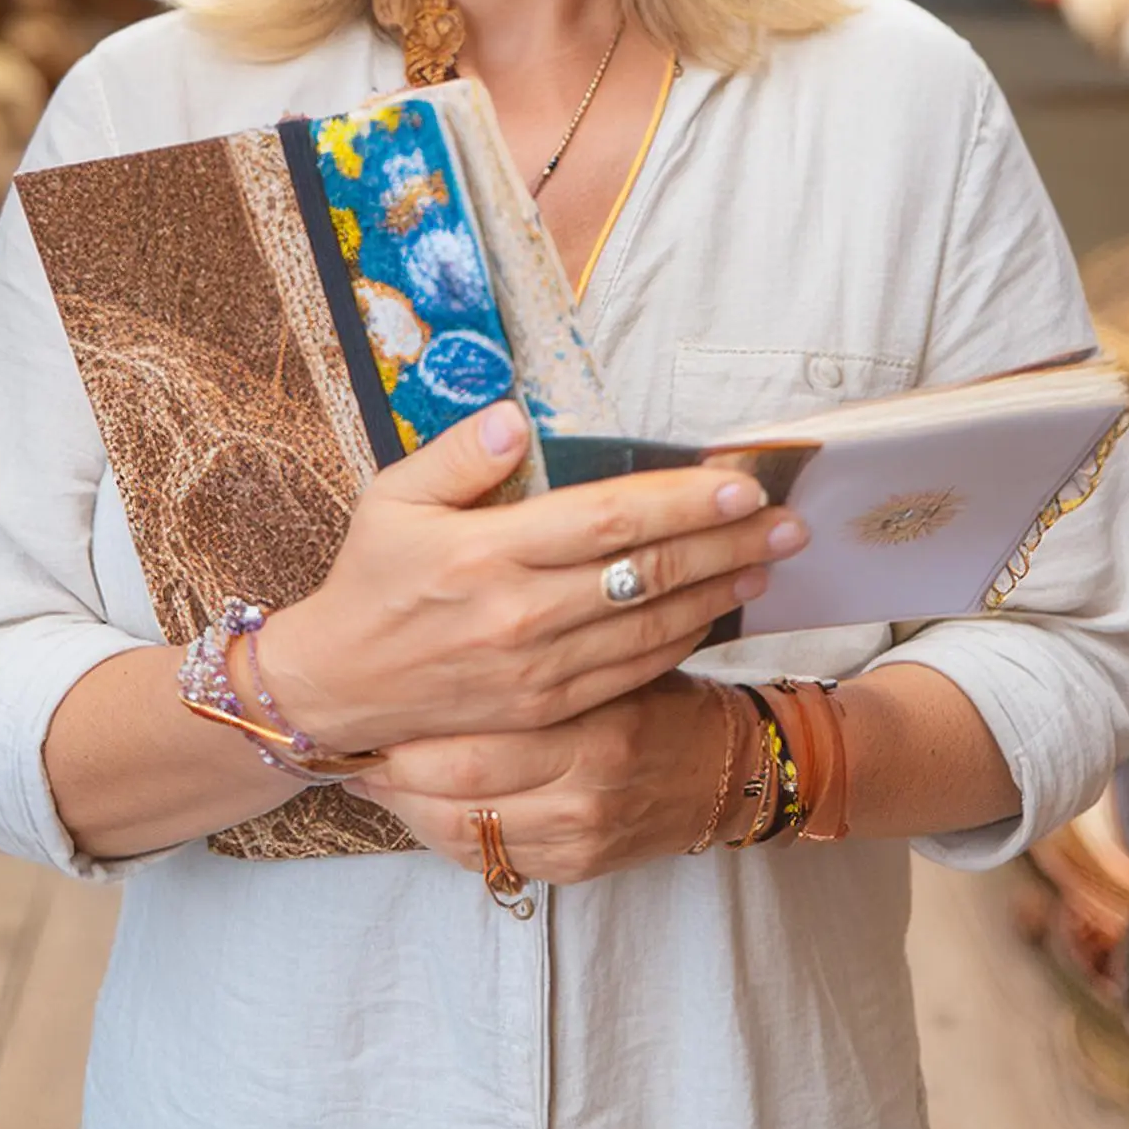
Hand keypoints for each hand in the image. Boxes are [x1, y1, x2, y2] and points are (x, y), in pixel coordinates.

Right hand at [258, 399, 806, 752]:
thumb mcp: (393, 497)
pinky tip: (719, 611)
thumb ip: (461, 455)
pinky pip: (633, 671)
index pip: (605, 521)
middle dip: (728, 543)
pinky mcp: (548, 708)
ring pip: (654, 627)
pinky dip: (685, 639)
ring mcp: (539, 670)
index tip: (739, 481)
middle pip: (648, 574)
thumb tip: (518, 419)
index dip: (680, 501)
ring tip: (771, 559)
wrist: (339, 690)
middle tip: (789, 519)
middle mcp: (521, 615)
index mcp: (487, 554)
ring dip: (721, 591)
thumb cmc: (371, 580)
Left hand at [353, 673, 746, 884]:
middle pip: (459, 785)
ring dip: (408, 806)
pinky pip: (488, 859)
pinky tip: (421, 806)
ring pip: (463, 830)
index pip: (479, 733)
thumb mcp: (611, 653)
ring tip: (374, 776)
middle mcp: (588, 785)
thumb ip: (545, 644)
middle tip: (357, 745)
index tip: (374, 703)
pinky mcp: (578, 868)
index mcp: (596, 721)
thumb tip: (451, 614)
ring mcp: (581, 835)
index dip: (413, 725)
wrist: (723, 768)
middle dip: (395, 769)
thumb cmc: (653, 694)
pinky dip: (445, 834)